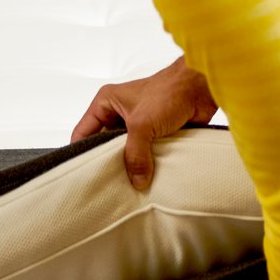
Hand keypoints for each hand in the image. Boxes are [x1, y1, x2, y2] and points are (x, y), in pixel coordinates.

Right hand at [70, 56, 217, 189]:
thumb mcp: (142, 124)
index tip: (82, 176)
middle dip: (108, 164)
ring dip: (130, 167)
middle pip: (105, 145)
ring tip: (127, 190)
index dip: (80, 152)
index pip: (84, 131)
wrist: (199, 89)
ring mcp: (137, 125)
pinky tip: (148, 183)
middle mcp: (118, 114)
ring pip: (126, 152)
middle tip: (107, 187)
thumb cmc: (166, 93)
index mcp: (106, 103)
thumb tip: (136, 182)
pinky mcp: (155, 135)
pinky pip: (145, 155)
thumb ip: (136, 154)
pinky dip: (147, 167)